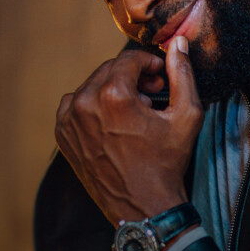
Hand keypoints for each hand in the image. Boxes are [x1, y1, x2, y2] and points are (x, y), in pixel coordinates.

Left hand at [55, 36, 203, 225]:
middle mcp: (85, 104)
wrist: (144, 207)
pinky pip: (75, 103)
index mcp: (113, 96)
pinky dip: (93, 103)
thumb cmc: (166, 163)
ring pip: (92, 85)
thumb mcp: (186, 115)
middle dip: (133, 75)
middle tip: (152, 92)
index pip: (129, 59)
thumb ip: (182, 74)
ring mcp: (69, 121)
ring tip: (133, 109)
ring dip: (113, 88)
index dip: (149, 63)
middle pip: (110, 69)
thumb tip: (178, 44)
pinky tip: (112, 120)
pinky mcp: (63, 135)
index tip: (160, 74)